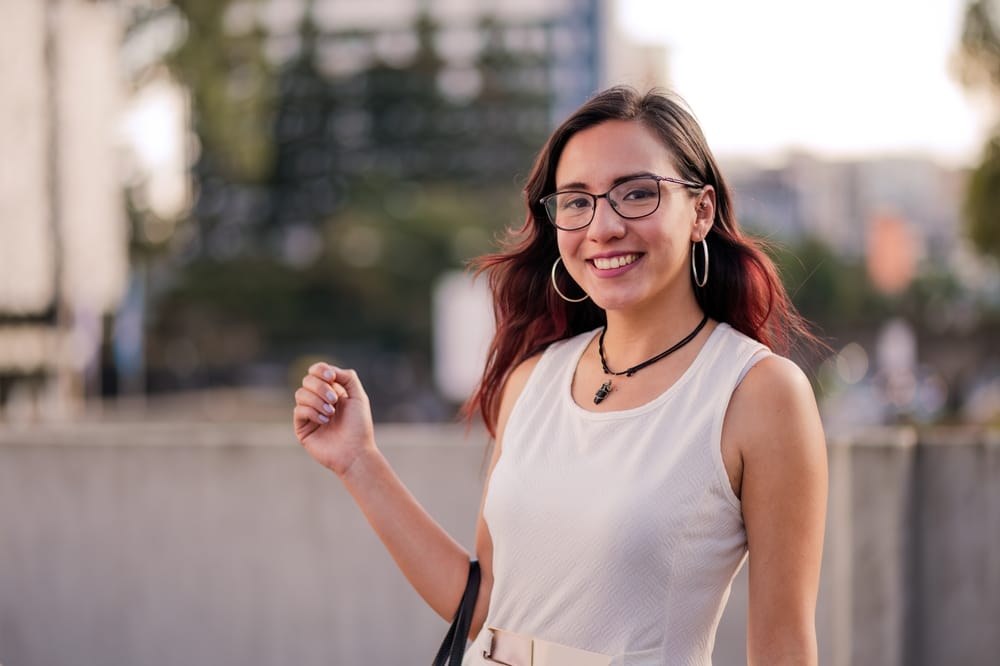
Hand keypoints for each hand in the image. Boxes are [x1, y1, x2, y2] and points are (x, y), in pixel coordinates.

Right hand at [293, 362, 375, 476]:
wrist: (355, 452)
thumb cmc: (359, 426)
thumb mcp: (359, 396)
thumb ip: (347, 377)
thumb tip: (330, 370)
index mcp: (333, 390)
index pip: (317, 371)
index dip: (321, 370)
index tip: (332, 378)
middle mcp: (319, 400)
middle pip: (307, 380)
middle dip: (320, 386)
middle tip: (334, 400)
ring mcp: (309, 413)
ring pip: (300, 393)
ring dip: (317, 400)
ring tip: (331, 412)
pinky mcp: (302, 427)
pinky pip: (299, 410)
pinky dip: (312, 412)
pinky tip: (325, 421)